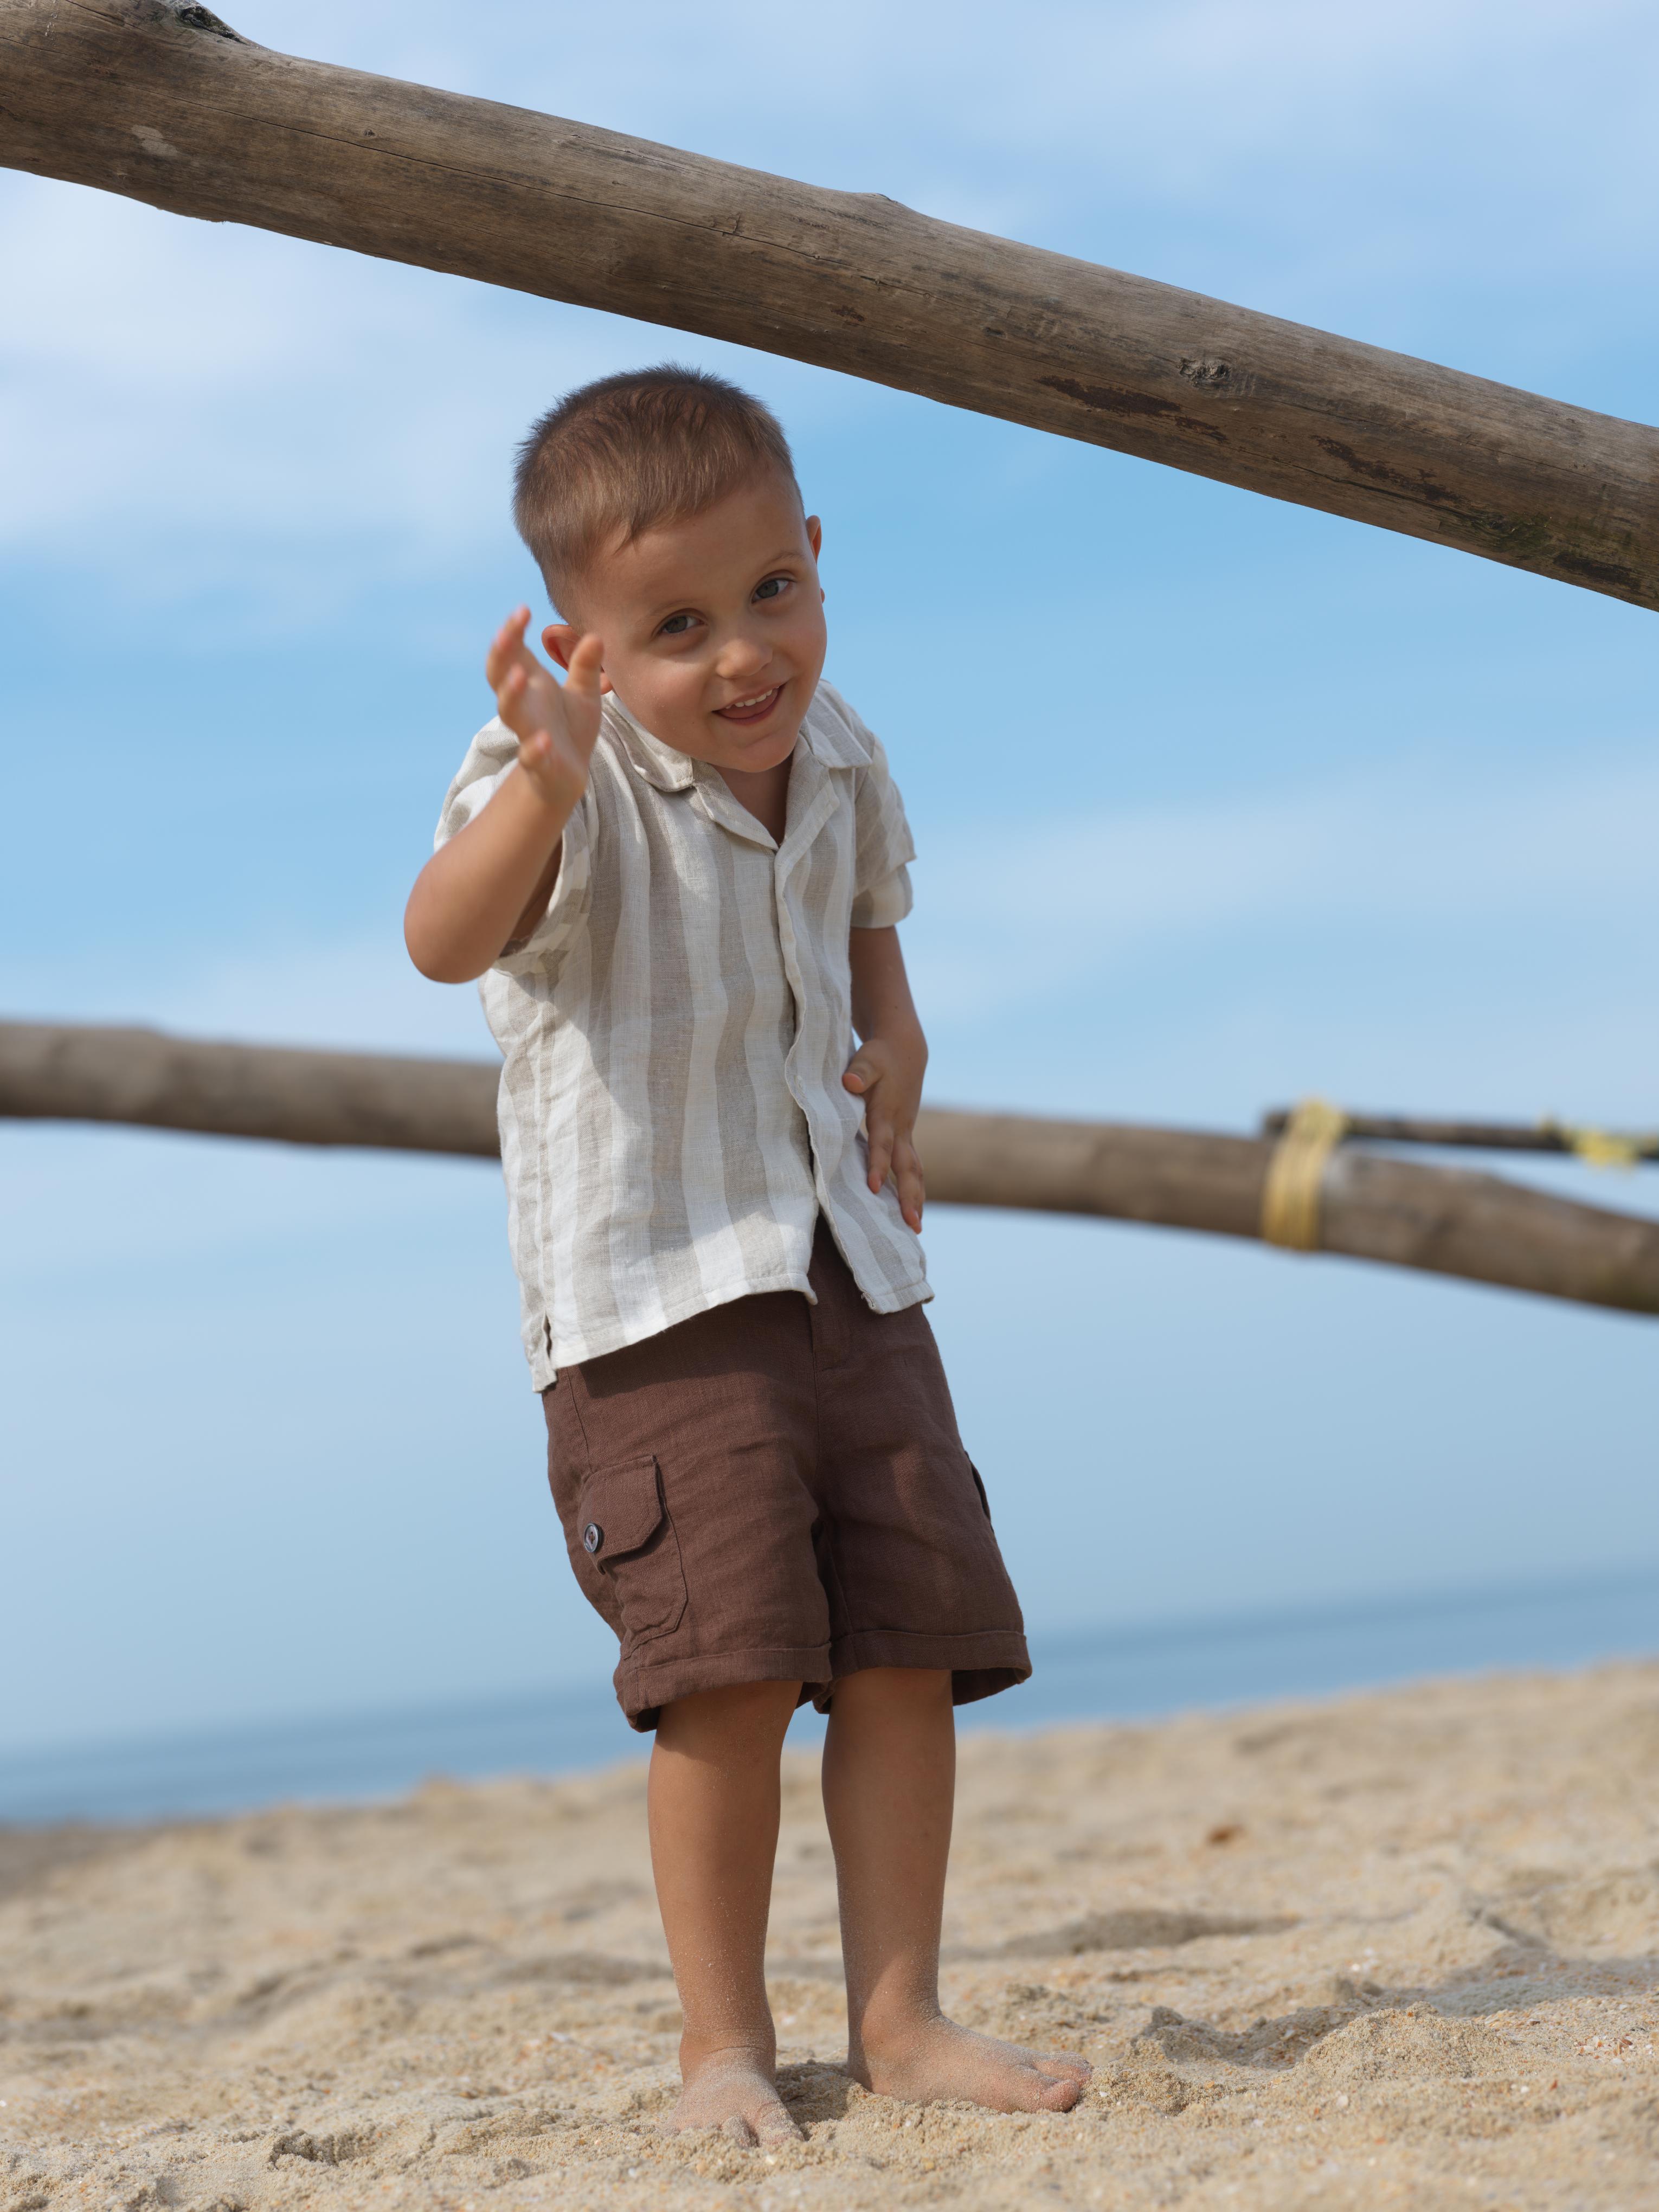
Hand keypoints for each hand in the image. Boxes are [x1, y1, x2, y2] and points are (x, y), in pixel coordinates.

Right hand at [485, 607, 604, 812]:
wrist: (569, 775)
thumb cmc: (571, 728)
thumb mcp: (584, 694)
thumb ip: (586, 666)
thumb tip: (596, 636)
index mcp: (531, 685)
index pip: (512, 653)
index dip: (512, 631)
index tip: (524, 610)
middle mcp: (523, 706)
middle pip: (500, 676)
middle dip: (501, 654)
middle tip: (507, 633)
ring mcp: (528, 733)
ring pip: (510, 713)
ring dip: (510, 695)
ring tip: (519, 675)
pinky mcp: (539, 763)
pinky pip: (531, 756)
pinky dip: (534, 749)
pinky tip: (543, 741)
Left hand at [843, 1034, 924, 1230]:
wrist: (905, 1050)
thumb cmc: (880, 1056)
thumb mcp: (868, 1058)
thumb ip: (860, 1071)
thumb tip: (850, 1082)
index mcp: (887, 1114)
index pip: (882, 1143)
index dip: (878, 1165)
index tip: (874, 1188)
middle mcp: (901, 1129)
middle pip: (907, 1167)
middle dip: (910, 1197)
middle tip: (912, 1225)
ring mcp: (906, 1134)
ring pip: (914, 1171)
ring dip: (916, 1198)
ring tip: (915, 1227)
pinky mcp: (905, 1137)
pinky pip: (911, 1168)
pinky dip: (912, 1189)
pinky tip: (908, 1210)